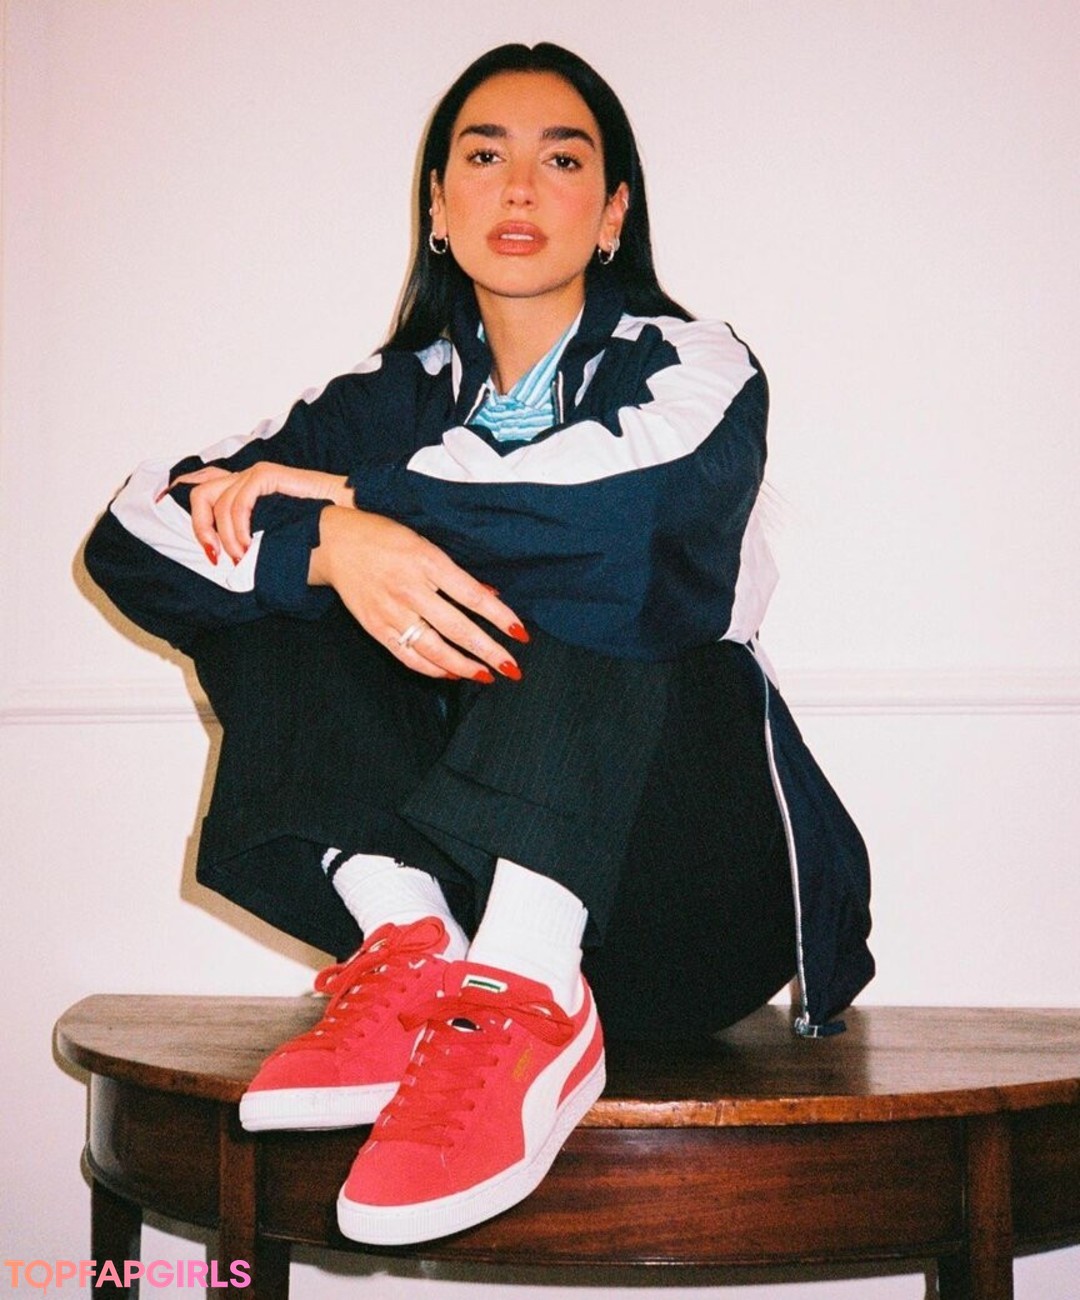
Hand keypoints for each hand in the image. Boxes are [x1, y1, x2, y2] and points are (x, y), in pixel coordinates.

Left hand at [162, 462, 352, 564]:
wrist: (348, 519)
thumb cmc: (317, 531)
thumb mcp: (272, 538)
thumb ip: (249, 540)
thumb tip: (224, 560)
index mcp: (246, 490)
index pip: (204, 486)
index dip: (185, 501)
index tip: (180, 524)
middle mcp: (247, 478)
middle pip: (200, 494)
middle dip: (200, 528)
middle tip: (214, 555)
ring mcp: (256, 474)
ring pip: (216, 501)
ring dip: (224, 535)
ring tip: (241, 556)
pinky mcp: (268, 475)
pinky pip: (236, 501)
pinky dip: (236, 527)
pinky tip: (248, 544)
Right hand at [309, 506, 527, 681]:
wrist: (333, 543)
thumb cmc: (384, 537)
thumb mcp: (424, 543)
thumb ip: (454, 572)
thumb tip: (489, 594)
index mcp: (427, 561)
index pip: (473, 596)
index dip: (499, 617)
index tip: (520, 633)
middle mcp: (410, 589)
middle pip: (458, 628)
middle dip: (489, 652)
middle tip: (512, 668)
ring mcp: (391, 612)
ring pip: (434, 648)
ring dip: (464, 666)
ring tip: (486, 676)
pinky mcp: (376, 627)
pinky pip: (408, 656)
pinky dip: (432, 668)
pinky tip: (451, 674)